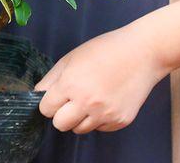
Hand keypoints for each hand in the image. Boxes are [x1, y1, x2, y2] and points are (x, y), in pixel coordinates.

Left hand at [35, 25, 168, 133]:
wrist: (141, 53)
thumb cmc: (104, 50)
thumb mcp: (71, 58)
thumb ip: (51, 79)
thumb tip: (38, 94)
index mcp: (71, 84)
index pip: (45, 109)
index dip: (49, 102)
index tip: (55, 96)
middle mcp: (87, 102)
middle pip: (59, 125)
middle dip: (60, 114)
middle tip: (69, 100)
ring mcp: (105, 114)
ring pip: (79, 129)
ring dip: (79, 117)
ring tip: (90, 97)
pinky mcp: (120, 121)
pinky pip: (99, 128)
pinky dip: (98, 119)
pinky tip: (105, 100)